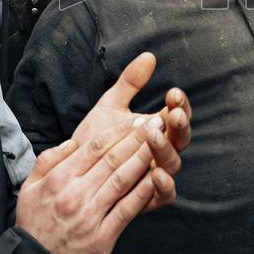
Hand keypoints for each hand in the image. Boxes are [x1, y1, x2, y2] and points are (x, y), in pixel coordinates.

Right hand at [16, 117, 176, 253]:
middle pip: (112, 159)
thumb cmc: (35, 222)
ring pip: (122, 180)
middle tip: (156, 123)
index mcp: (59, 179)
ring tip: (160, 143)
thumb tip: (73, 141)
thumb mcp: (30, 187)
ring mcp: (90, 215)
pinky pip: (127, 209)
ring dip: (143, 159)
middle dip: (137, 139)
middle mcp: (75, 194)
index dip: (119, 131)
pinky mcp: (103, 236)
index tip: (136, 120)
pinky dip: (143, 192)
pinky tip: (157, 178)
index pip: (94, 147)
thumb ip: (49, 159)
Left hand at [72, 52, 191, 210]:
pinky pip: (166, 195)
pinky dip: (164, 185)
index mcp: (159, 128)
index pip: (177, 114)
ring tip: (155, 136)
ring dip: (167, 149)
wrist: (72, 173)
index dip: (179, 104)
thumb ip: (130, 83)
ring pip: (174, 164)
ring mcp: (157, 174)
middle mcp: (162, 151)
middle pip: (181, 138)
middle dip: (179, 125)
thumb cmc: (95, 139)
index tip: (173, 93)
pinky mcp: (148, 198)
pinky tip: (155, 174)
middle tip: (172, 114)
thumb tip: (149, 55)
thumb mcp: (111, 106)